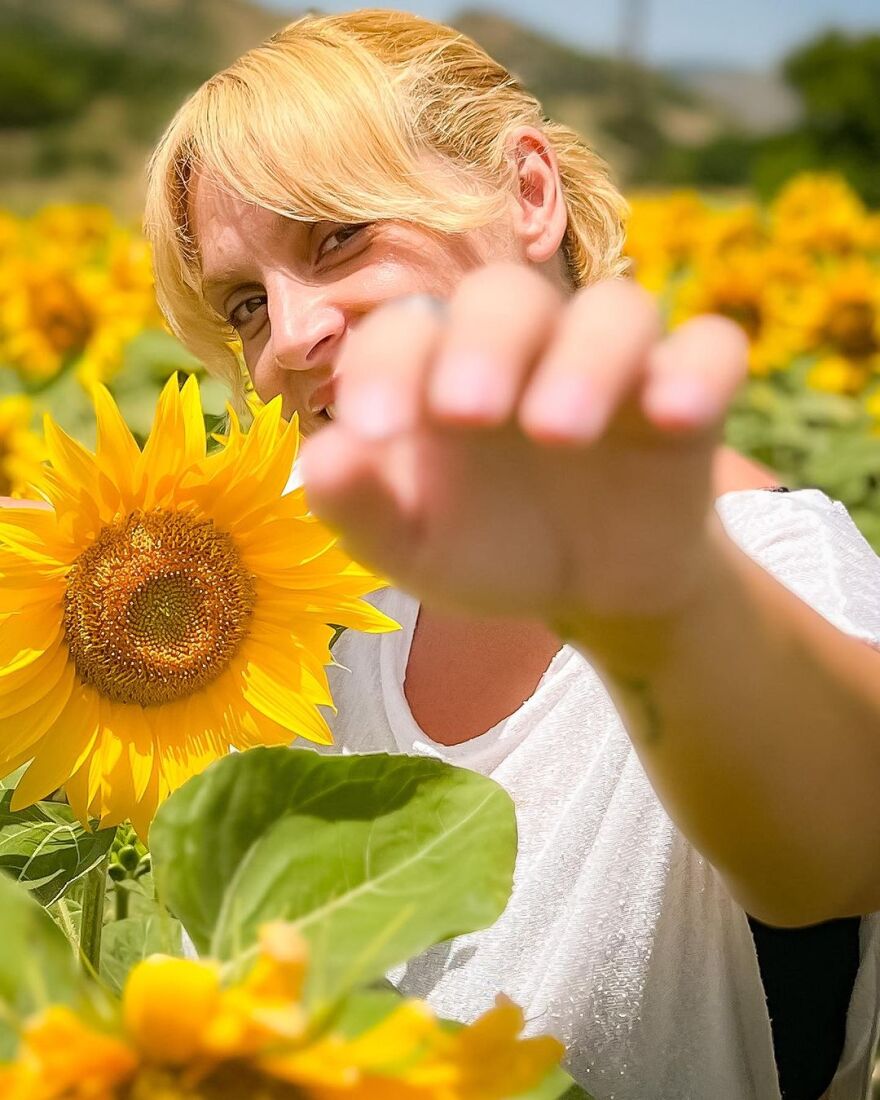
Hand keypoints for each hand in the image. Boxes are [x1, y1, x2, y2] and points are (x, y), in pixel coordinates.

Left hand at [300, 264, 747, 628]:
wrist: (589, 587)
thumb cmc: (487, 547)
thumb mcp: (412, 545)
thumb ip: (360, 507)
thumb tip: (319, 460)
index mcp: (441, 368)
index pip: (405, 331)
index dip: (386, 365)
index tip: (376, 429)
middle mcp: (525, 346)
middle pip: (509, 296)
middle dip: (486, 344)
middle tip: (469, 411)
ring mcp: (610, 362)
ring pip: (614, 310)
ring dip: (588, 358)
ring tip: (560, 431)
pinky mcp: (686, 391)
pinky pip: (710, 349)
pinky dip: (700, 370)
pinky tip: (677, 417)